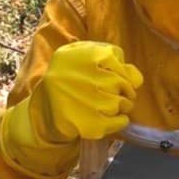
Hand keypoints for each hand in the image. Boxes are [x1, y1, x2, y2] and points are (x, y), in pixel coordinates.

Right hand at [0, 41, 143, 175]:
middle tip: (115, 94)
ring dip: (121, 105)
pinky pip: (119, 121)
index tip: (113, 76)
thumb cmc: (70, 80)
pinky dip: (121, 121)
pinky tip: (112, 118)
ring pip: (121, 102)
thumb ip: (113, 59)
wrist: (41, 113)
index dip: (119, 69)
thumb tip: (137, 79)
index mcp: (78, 54)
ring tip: (109, 105)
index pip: (115, 57)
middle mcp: (79, 76)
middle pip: (121, 82)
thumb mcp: (84, 58)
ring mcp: (83, 101)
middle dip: (124, 89)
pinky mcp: (87, 124)